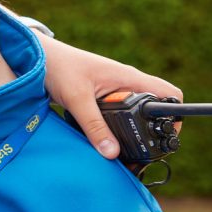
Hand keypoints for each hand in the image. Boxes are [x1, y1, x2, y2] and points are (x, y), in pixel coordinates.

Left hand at [39, 34, 182, 158]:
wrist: (36, 57)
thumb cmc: (58, 68)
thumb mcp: (77, 99)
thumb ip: (93, 126)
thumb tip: (112, 154)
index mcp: (129, 78)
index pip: (169, 94)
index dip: (175, 117)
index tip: (165, 139)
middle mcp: (126, 84)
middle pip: (155, 109)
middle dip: (153, 131)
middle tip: (142, 153)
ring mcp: (114, 91)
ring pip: (135, 114)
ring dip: (132, 132)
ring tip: (124, 154)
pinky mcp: (100, 99)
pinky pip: (118, 116)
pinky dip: (115, 130)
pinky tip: (105, 144)